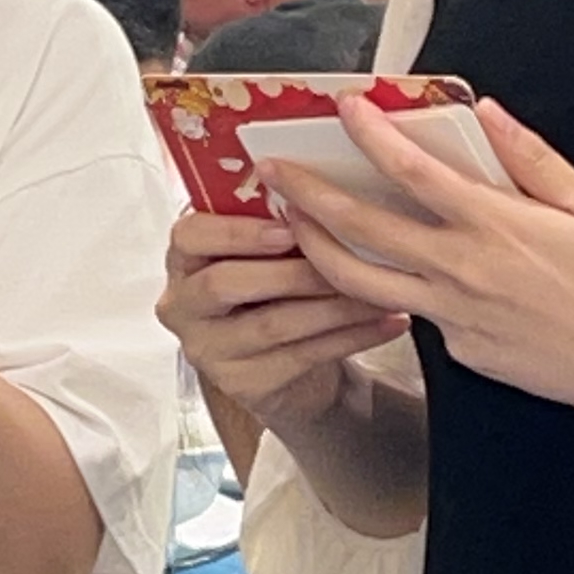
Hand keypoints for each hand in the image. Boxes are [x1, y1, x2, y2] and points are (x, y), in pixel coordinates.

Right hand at [155, 208, 407, 436]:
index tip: (289, 227)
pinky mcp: (241, 385)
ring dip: (335, 305)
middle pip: (225, 284)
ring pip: (273, 323)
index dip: (236, 231)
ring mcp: (209, 350)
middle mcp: (184, 307)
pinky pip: (302, 356)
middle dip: (292, 271)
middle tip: (343, 261)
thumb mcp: (264, 254)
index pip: (188, 236)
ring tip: (383, 290)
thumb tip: (323, 188)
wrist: (284, 368)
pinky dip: (352, 336)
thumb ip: (274, 222)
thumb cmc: (275, 292)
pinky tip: (389, 321)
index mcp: (184, 260)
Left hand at [269, 96, 573, 424]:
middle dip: (307, 194)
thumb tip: (486, 114)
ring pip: (362, 283)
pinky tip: (376, 271)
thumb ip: (533, 160)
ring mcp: (455, 318)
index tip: (343, 107)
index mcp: (496, 228)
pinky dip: (385, 290)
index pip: (412, 172)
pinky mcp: (461, 353)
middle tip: (270, 169)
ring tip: (290, 223)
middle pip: (361, 230)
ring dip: (316, 248)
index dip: (371, 136)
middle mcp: (462, 273)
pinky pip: (413, 314)